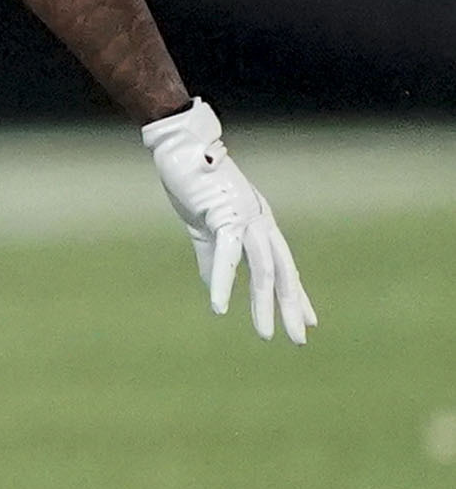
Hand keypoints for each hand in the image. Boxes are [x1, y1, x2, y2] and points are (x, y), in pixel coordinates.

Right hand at [143, 99, 314, 342]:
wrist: (180, 148)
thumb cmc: (193, 182)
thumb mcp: (204, 225)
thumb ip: (212, 255)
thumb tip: (213, 288)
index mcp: (260, 224)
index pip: (285, 266)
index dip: (296, 295)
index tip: (308, 322)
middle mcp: (262, 223)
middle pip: (283, 273)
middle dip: (291, 308)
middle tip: (298, 340)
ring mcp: (246, 219)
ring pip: (264, 270)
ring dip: (264, 304)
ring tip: (266, 333)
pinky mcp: (224, 216)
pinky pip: (227, 256)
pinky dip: (223, 283)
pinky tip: (219, 307)